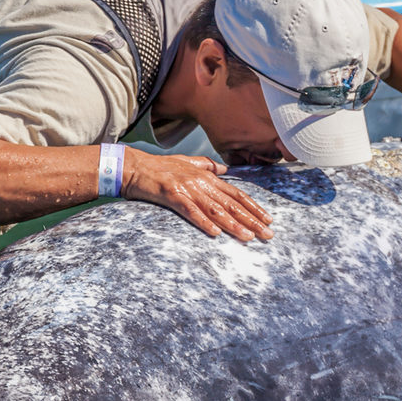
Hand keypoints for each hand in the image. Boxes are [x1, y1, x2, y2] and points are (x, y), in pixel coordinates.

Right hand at [121, 150, 274, 242]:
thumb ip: (207, 165)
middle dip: (251, 219)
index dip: (253, 207)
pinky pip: (190, 211)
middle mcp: (201, 182)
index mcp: (207, 176)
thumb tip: (224, 168)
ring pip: (215, 209)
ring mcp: (187, 188)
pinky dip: (203, 222)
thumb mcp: (187, 162)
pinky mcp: (172, 195)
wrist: (133, 166)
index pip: (236, 194)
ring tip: (248, 237)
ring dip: (233, 224)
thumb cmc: (159, 167)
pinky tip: (215, 233)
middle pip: (231, 203)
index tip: (268, 219)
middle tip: (268, 234)